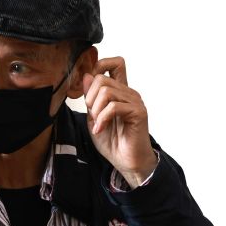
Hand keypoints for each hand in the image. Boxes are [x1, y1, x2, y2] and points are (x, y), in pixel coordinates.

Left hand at [82, 57, 158, 187]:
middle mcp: (128, 93)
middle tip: (92, 115)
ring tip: (98, 124)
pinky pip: (114, 107)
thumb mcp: (94, 117)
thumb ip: (91, 98)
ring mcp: (134, 101)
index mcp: (119, 92)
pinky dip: (102, 119)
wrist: (126, 162)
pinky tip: (101, 129)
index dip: (99, 66)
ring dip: (96, 110)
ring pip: (107, 91)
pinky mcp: (138, 112)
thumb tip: (87, 76)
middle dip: (90, 97)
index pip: (115, 63)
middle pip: (102, 78)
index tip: (88, 89)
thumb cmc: (113, 142)